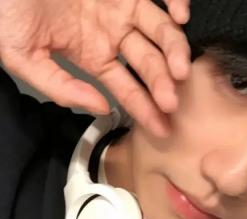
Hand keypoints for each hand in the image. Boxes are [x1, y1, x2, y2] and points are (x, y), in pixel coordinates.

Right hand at [0, 0, 190, 135]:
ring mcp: (122, 7)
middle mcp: (114, 35)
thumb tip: (101, 108)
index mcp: (94, 56)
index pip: (128, 89)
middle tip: (171, 102)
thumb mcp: (24, 56)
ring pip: (159, 31)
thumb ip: (60, 86)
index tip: (162, 128)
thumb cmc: (7, 11)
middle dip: (161, 84)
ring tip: (181, 69)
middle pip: (149, 63)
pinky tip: (180, 17)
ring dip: (174, 51)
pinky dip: (174, 2)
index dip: (145, 109)